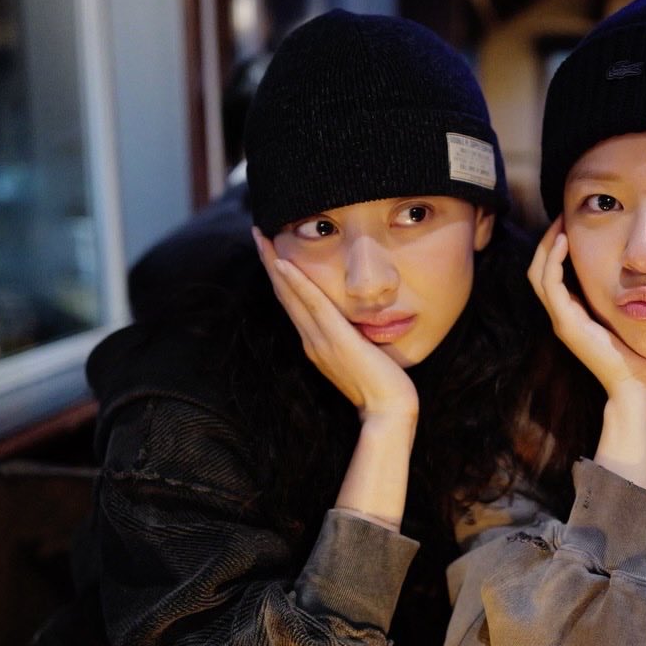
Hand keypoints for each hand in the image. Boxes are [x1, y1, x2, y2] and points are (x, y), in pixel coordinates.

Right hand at [255, 231, 417, 423]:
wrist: (388, 414)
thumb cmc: (382, 388)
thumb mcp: (362, 357)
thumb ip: (353, 339)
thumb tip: (358, 324)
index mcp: (316, 343)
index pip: (293, 303)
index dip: (280, 275)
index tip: (272, 250)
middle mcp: (312, 340)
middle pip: (284, 294)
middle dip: (269, 261)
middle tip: (257, 232)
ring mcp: (321, 340)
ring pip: (291, 295)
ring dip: (274, 263)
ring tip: (262, 237)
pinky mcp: (336, 340)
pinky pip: (313, 305)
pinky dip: (296, 282)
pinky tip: (283, 262)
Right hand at [527, 218, 645, 404]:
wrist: (640, 392)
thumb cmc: (645, 360)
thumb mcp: (635, 319)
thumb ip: (632, 297)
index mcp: (577, 315)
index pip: (554, 273)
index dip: (558, 246)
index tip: (573, 222)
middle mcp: (564, 317)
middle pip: (540, 270)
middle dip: (549, 239)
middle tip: (562, 214)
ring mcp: (562, 321)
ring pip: (539, 273)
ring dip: (548, 244)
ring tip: (561, 221)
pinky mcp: (567, 324)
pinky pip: (550, 284)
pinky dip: (554, 259)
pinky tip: (565, 241)